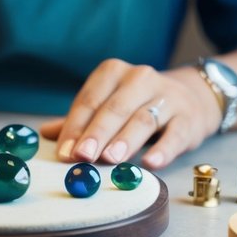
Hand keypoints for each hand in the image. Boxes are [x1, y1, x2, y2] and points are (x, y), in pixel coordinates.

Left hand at [39, 59, 220, 169]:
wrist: (190, 98)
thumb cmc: (138, 104)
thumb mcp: (108, 105)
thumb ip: (80, 120)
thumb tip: (46, 133)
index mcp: (113, 72)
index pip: (89, 100)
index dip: (75, 127)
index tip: (64, 152)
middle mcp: (140, 78)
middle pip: (114, 109)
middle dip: (96, 134)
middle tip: (82, 156)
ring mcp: (167, 96)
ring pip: (142, 119)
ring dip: (125, 141)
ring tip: (110, 160)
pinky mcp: (188, 118)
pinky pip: (174, 135)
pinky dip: (163, 150)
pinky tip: (151, 164)